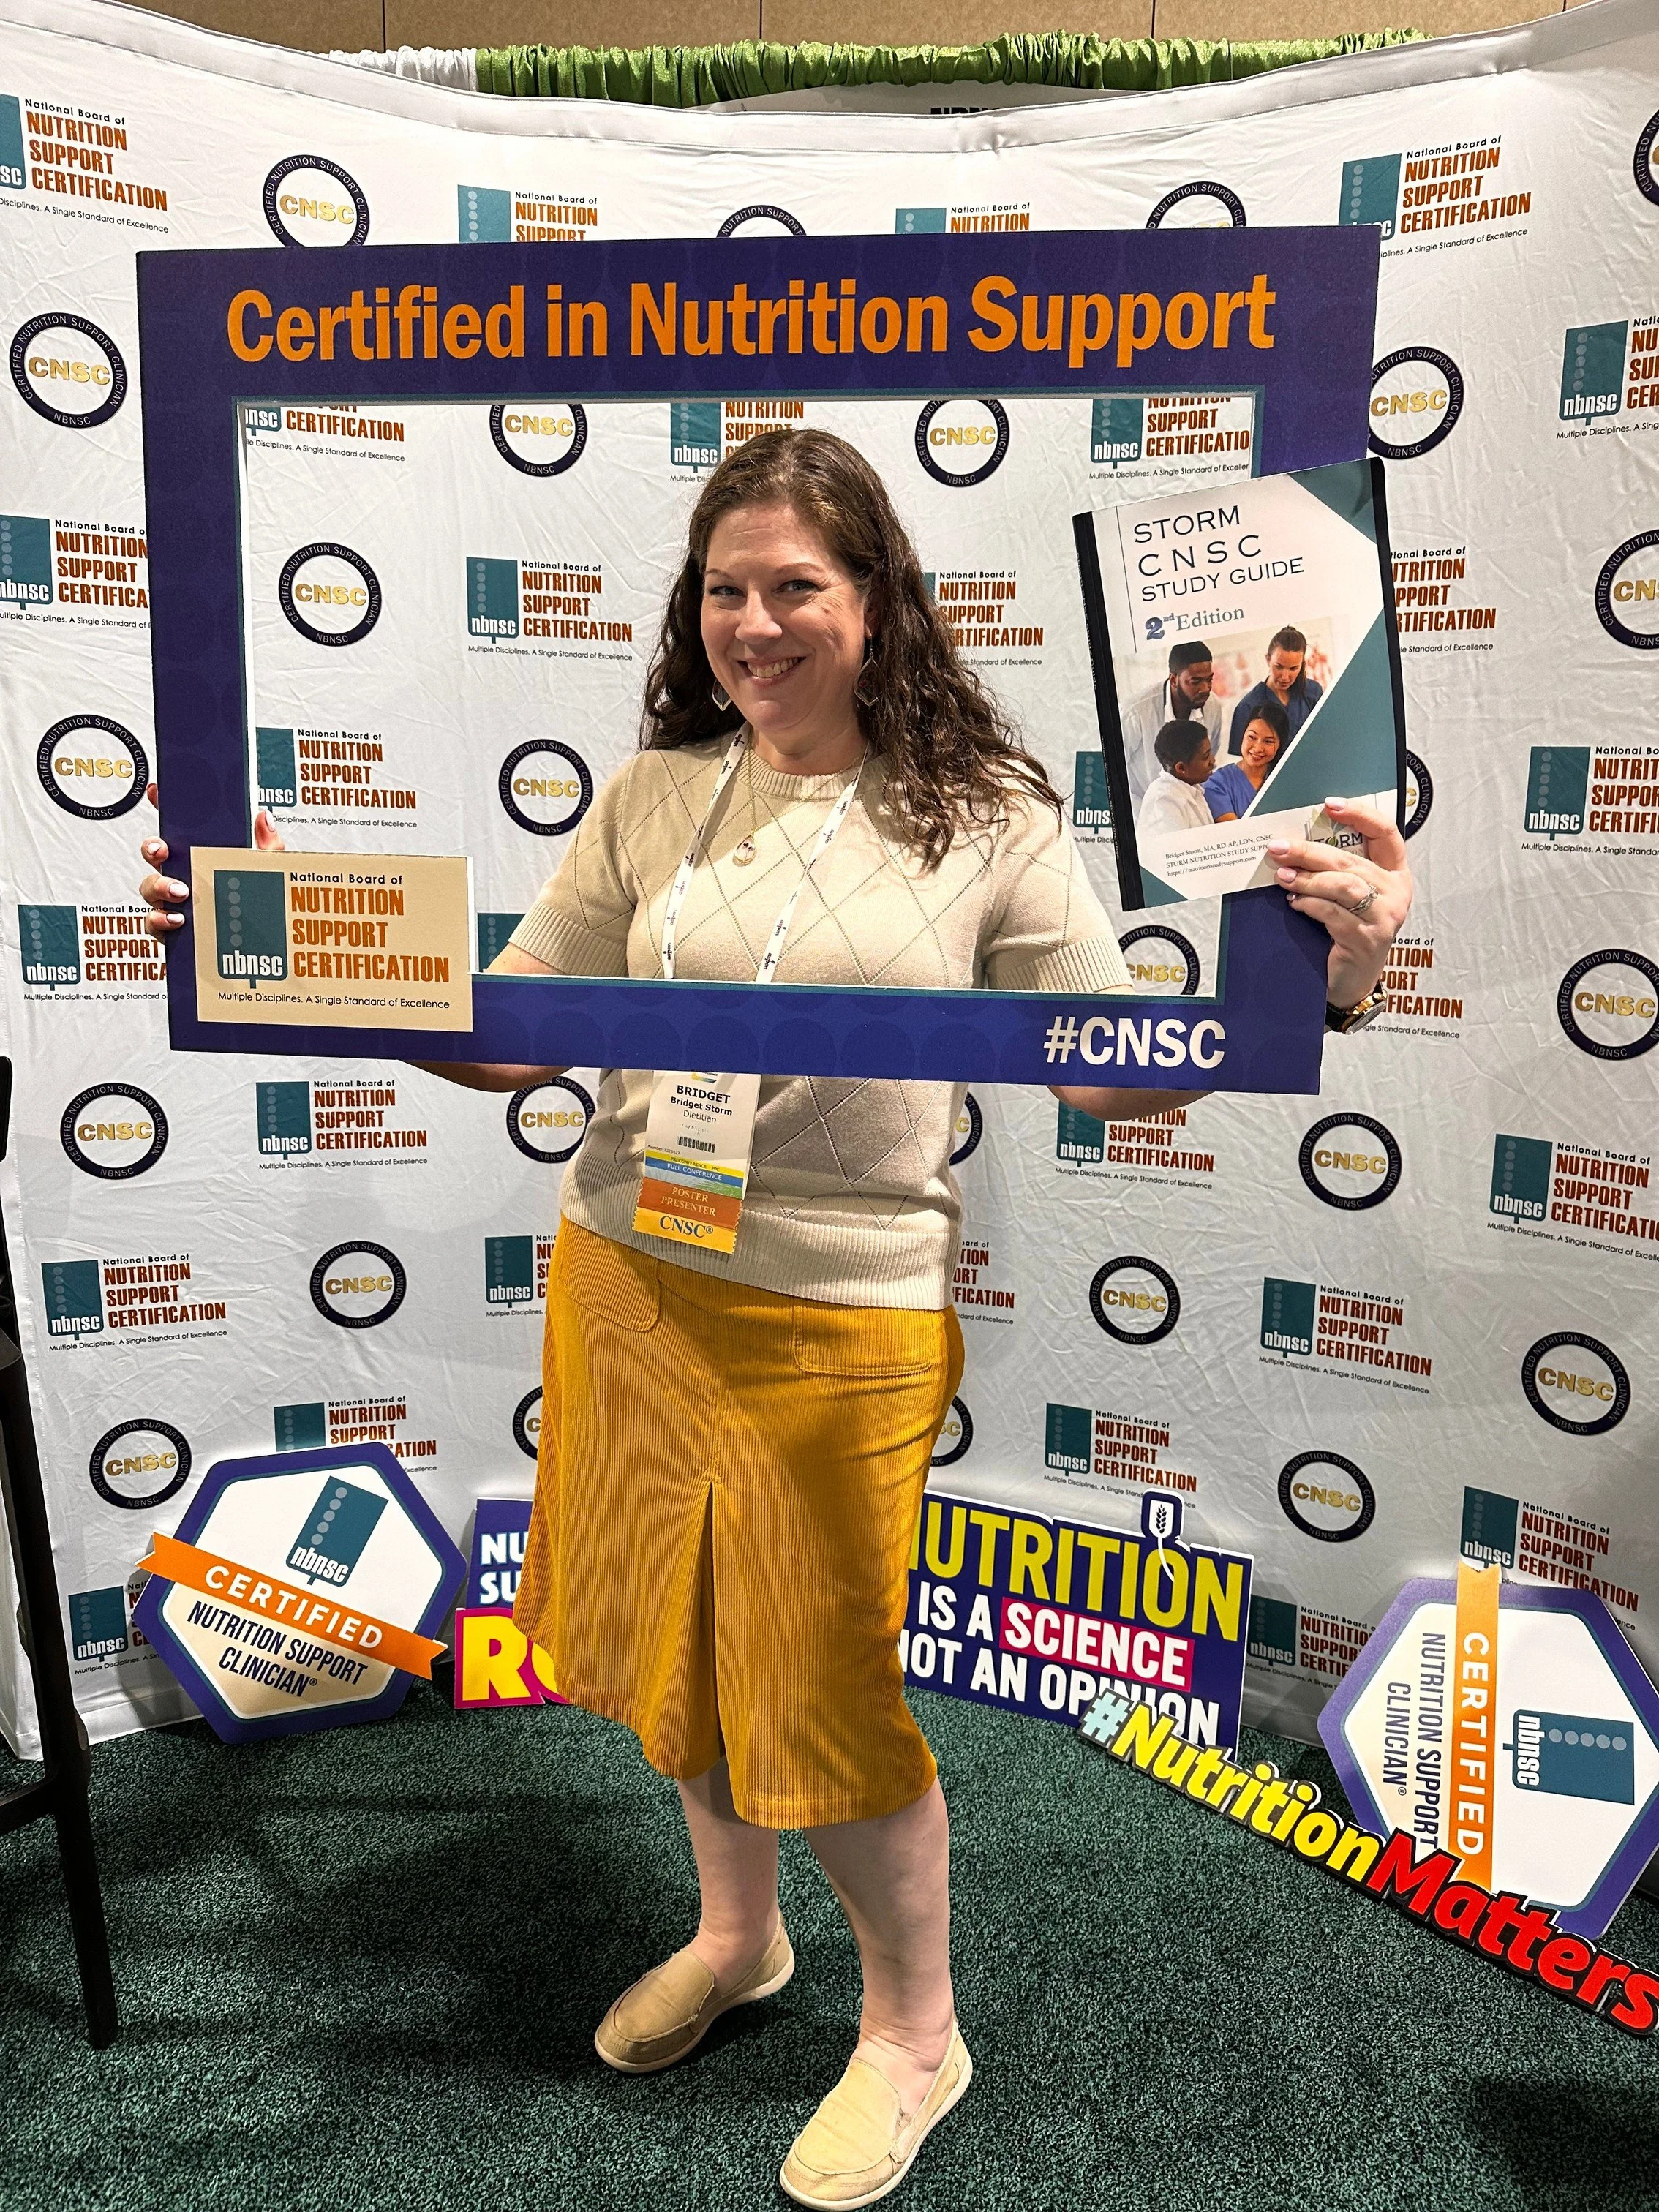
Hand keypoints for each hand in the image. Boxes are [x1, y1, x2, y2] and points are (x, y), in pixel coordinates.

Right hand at [138, 781, 283, 939]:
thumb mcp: (268, 872)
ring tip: (181, 891)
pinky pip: (153, 922)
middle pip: (154, 854)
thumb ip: (267, 846)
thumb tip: (264, 816)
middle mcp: (183, 875)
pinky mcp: (170, 928)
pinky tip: (177, 920)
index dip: (164, 807)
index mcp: (202, 856)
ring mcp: (173, 901)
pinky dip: (160, 920)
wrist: (261, 948)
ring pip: (149, 887)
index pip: (179, 828)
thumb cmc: (259, 906)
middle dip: (152, 847)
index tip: (158, 792)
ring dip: (158, 886)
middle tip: (162, 851)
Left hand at [1267, 796, 1411, 1008]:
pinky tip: (1294, 903)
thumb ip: (1336, 870)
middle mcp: (1396, 892)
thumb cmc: (1346, 931)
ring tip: (1283, 877)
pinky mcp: (1368, 939)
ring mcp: (1386, 916)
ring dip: (1308, 879)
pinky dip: (1310, 905)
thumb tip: (1295, 844)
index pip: (1386, 832)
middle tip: (1279, 848)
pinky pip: (1334, 914)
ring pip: (1344, 886)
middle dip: (1310, 852)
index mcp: (1395, 872)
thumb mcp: (1347, 896)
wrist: (1352, 980)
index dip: (1360, 815)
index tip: (1330, 804)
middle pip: (1351, 861)